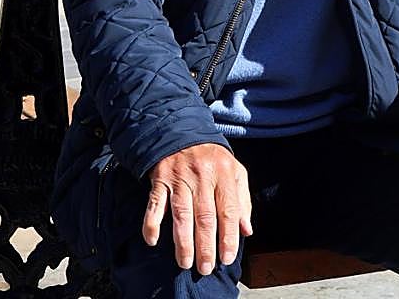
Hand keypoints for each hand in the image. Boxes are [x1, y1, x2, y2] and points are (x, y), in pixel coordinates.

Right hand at [143, 143, 252, 273]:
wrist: (180, 129)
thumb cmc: (211, 157)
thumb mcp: (234, 171)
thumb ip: (242, 200)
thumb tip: (246, 230)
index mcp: (224, 174)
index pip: (228, 210)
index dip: (228, 236)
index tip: (227, 258)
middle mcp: (202, 175)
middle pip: (205, 216)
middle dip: (206, 245)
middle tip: (205, 268)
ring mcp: (179, 177)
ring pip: (181, 214)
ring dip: (183, 241)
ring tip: (186, 262)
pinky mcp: (160, 178)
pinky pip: (154, 203)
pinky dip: (152, 223)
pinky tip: (152, 241)